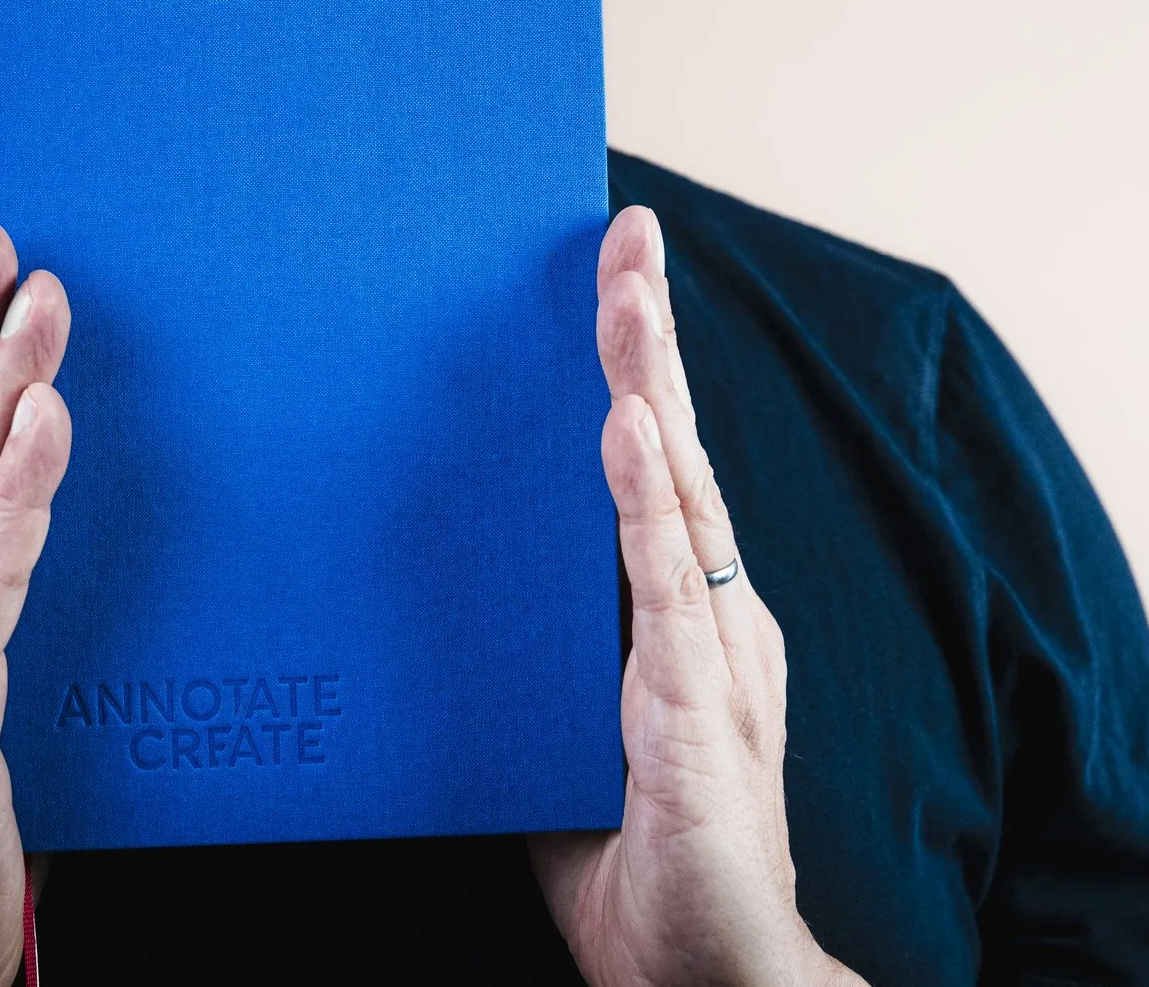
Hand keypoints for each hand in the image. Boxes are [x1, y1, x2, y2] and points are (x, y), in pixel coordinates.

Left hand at [529, 206, 864, 986]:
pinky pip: (666, 587)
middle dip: (646, 336)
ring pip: (677, 490)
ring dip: (648, 380)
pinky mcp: (699, 710)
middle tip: (623, 236)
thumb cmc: (638, 861)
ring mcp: (713, 655)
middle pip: (673, 447)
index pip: (651, 466)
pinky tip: (626, 427)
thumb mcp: (555, 728)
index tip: (612, 272)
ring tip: (625, 289)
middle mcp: (709, 613)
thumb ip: (521, 654)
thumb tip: (434, 587)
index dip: (635, 368)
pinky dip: (645, 500)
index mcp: (677, 613)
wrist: (705, 977)